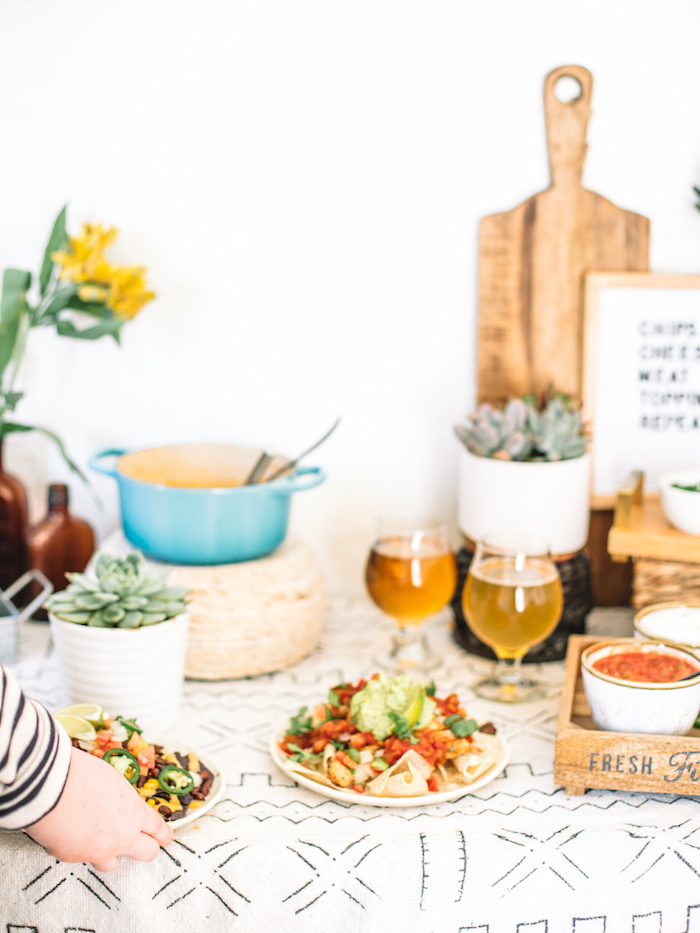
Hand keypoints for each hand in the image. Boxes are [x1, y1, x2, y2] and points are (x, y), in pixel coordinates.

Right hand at [25, 747, 172, 871]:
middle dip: (146, 847)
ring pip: (112, 863)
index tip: (165, 837)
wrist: (49, 786)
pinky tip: (71, 833)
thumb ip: (122, 801)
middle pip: (147, 853)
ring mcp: (97, 851)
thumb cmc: (82, 774)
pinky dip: (79, 848)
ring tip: (100, 839)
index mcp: (135, 814)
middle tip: (142, 842)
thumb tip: (120, 806)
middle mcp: (121, 837)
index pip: (158, 829)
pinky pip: (81, 857)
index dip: (163, 834)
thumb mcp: (114, 782)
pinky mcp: (72, 858)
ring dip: (109, 852)